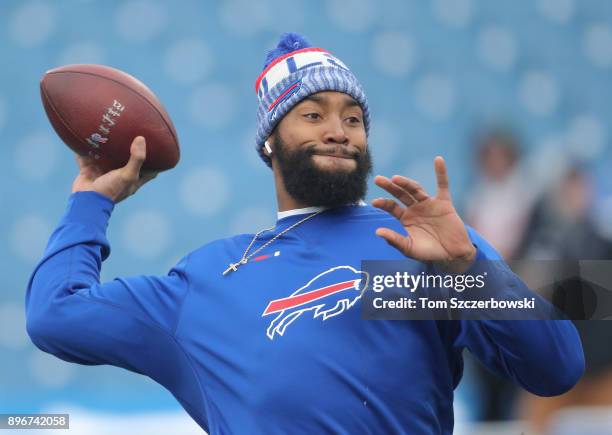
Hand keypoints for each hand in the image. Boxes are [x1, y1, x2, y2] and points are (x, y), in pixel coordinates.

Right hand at [71, 136, 158, 203]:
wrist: (86, 200)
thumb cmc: (111, 190)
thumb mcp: (128, 175)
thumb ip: (137, 158)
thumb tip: (141, 138)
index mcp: (132, 180)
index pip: (149, 171)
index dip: (155, 162)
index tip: (159, 148)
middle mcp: (119, 176)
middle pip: (127, 160)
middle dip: (129, 149)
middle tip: (134, 133)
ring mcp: (103, 173)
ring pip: (106, 157)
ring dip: (106, 147)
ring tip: (110, 130)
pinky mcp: (89, 170)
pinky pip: (86, 157)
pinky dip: (85, 149)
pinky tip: (85, 134)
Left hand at [372, 156, 475, 272]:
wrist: (453, 255)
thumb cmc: (429, 252)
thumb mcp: (409, 248)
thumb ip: (395, 240)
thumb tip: (377, 232)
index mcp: (405, 218)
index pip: (392, 207)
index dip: (383, 203)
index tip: (375, 202)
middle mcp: (415, 208)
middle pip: (400, 194)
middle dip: (389, 187)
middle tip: (378, 179)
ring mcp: (429, 204)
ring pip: (416, 189)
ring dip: (406, 183)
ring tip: (395, 178)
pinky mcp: (444, 203)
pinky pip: (443, 185)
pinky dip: (441, 172)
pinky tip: (438, 160)